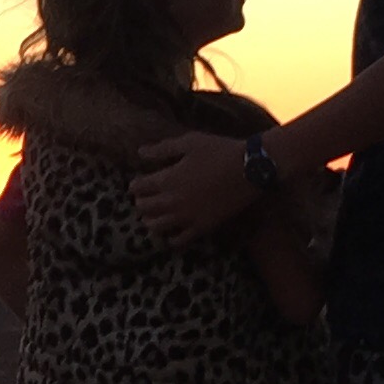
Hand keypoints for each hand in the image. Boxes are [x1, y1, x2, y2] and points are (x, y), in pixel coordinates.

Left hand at [133, 131, 255, 242]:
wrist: (249, 169)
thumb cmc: (218, 151)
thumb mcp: (189, 143)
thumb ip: (162, 149)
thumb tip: (140, 153)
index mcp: (167, 179)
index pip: (138, 188)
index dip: (135, 186)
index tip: (138, 183)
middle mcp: (172, 201)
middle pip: (143, 208)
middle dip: (141, 202)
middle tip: (145, 198)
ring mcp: (186, 217)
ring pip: (156, 226)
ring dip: (151, 220)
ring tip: (155, 215)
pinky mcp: (201, 227)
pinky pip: (178, 240)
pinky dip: (170, 237)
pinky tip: (172, 232)